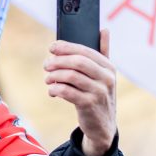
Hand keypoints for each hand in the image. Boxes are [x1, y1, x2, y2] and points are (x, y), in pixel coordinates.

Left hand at [44, 29, 117, 155]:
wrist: (103, 125)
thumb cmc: (99, 95)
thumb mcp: (104, 75)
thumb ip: (103, 52)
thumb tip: (104, 29)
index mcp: (108, 67)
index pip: (85, 50)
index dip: (66, 47)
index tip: (52, 47)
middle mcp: (106, 78)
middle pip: (77, 62)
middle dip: (58, 61)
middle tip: (46, 65)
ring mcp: (99, 92)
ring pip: (70, 76)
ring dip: (54, 76)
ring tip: (48, 79)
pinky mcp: (89, 105)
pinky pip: (67, 92)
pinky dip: (55, 89)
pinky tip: (52, 91)